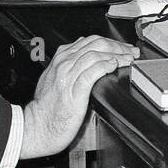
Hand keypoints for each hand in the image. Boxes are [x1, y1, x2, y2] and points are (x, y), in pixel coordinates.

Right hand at [20, 34, 137, 159]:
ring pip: (95, 55)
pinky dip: (104, 66)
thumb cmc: (46, 108)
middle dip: (117, 46)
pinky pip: (91, 72)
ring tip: (128, 59)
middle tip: (131, 52)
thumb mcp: (53, 79)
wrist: (36, 127)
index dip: (110, 42)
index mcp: (61, 59)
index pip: (89, 41)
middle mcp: (64, 64)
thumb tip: (84, 56)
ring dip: (116, 54)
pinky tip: (114, 65)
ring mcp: (68, 77)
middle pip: (95, 44)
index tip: (122, 47)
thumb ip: (67, 66)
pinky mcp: (74, 92)